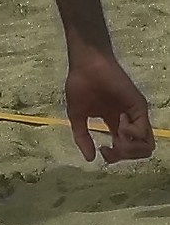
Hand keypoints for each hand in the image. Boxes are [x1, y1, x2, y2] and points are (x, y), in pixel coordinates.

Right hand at [65, 46, 154, 162]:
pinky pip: (143, 131)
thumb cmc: (80, 85)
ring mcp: (136, 115)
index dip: (115, 156)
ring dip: (130, 148)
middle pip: (139, 151)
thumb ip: (82, 136)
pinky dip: (131, 133)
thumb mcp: (77, 115)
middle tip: (111, 147)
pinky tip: (119, 123)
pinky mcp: (139, 107)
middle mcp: (129, 121)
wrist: (86, 64)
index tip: (102, 150)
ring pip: (147, 146)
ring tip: (117, 137)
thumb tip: (89, 159)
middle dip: (124, 155)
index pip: (124, 148)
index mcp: (115, 123)